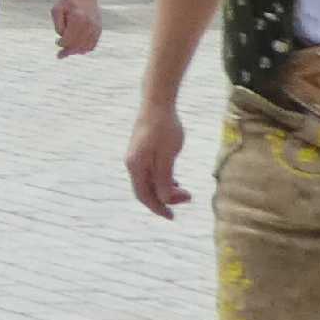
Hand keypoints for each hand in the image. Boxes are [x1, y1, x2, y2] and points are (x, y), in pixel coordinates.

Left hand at [51, 0, 102, 57]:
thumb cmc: (67, 1)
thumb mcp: (56, 10)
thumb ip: (58, 25)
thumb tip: (62, 38)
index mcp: (77, 18)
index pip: (69, 39)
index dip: (62, 44)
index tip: (57, 42)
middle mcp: (88, 23)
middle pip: (78, 45)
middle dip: (68, 51)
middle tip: (61, 54)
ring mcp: (95, 26)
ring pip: (86, 47)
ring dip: (77, 51)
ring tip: (69, 50)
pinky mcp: (99, 28)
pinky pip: (93, 44)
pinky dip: (85, 48)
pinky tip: (78, 48)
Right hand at [125, 102, 188, 217]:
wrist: (157, 103)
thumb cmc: (164, 128)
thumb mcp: (167, 156)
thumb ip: (165, 179)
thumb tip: (165, 200)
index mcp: (136, 167)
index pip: (144, 196)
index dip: (158, 208)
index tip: (173, 217)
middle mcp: (132, 164)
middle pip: (145, 190)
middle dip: (164, 199)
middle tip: (187, 199)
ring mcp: (136, 157)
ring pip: (148, 182)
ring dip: (165, 189)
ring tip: (183, 190)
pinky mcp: (142, 151)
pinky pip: (150, 172)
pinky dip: (163, 179)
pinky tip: (175, 178)